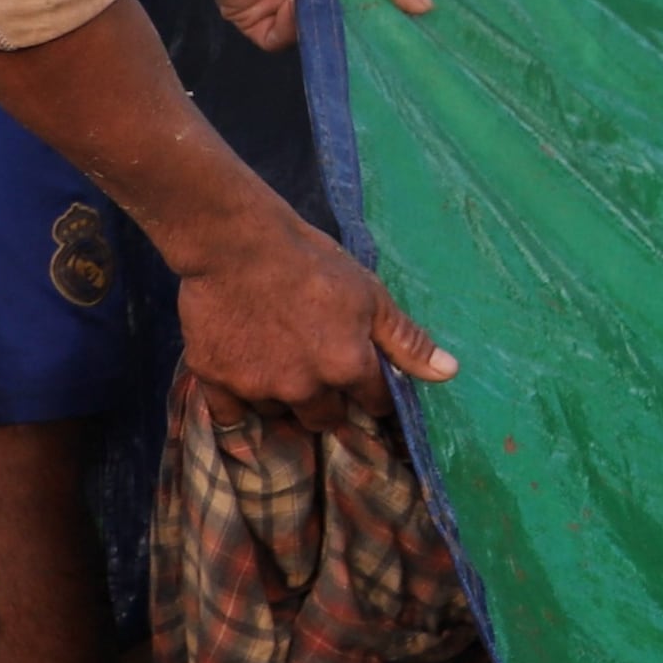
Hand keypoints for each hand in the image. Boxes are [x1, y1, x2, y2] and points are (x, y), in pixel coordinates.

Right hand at [168, 197, 451, 427]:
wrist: (237, 244)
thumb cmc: (312, 263)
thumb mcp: (371, 296)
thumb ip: (407, 341)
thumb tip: (449, 373)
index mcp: (347, 368)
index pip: (373, 403)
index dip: (374, 395)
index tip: (367, 385)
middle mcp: (304, 388)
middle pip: (324, 418)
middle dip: (330, 404)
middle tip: (319, 373)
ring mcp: (256, 387)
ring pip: (278, 413)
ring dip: (284, 399)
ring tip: (280, 362)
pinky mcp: (213, 380)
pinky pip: (230, 414)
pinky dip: (239, 404)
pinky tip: (244, 379)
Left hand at [190, 0, 428, 51]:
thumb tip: (426, 7)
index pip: (365, 4)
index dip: (382, 16)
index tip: (405, 29)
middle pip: (339, 26)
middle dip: (355, 32)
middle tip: (376, 36)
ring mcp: (280, 5)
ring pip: (310, 37)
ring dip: (322, 28)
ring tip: (332, 9)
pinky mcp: (251, 17)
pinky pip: (276, 39)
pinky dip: (288, 30)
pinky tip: (294, 3)